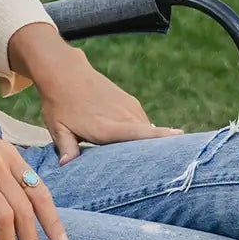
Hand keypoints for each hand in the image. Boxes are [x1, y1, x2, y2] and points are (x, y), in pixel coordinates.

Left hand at [34, 55, 180, 162]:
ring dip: (149, 142)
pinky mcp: (130, 102)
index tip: (180, 137)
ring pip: (147, 129)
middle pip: (149, 136)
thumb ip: (66, 148)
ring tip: (153, 160)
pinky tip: (139, 144)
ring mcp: (129, 106)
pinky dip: (144, 133)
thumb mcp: (58, 128)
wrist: (65, 72)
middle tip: (168, 168)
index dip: (159, 136)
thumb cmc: (60, 103)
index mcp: (107, 126)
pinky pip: (143, 121)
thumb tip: (66, 166)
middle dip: (158, 151)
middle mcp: (123, 115)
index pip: (138, 133)